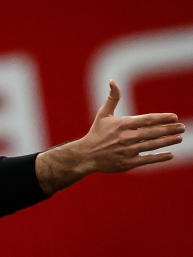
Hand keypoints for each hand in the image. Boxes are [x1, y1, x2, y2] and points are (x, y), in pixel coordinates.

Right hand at [35, 80, 185, 195]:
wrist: (86, 155)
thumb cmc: (96, 133)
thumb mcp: (102, 114)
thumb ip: (112, 98)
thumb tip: (113, 81)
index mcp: (122, 124)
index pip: (147, 120)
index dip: (162, 118)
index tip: (174, 117)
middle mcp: (126, 137)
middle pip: (152, 132)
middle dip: (169, 129)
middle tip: (182, 127)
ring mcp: (127, 151)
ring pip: (152, 145)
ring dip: (167, 141)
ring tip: (179, 138)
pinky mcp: (127, 163)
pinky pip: (147, 159)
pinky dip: (159, 157)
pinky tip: (170, 154)